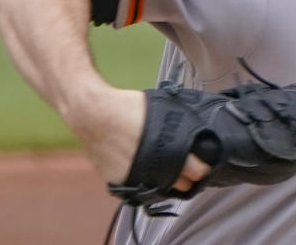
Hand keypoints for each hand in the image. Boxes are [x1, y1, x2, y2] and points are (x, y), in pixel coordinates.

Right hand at [67, 86, 210, 190]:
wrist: (93, 114)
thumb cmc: (128, 107)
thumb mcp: (164, 111)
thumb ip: (180, 127)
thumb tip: (197, 132)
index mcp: (170, 151)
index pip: (197, 171)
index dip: (202, 167)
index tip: (202, 163)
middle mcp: (154, 169)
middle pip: (182, 184)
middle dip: (186, 176)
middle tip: (186, 167)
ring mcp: (136, 178)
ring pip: (161, 188)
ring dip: (166, 180)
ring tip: (165, 166)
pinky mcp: (119, 182)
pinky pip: (139, 185)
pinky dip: (144, 179)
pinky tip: (144, 166)